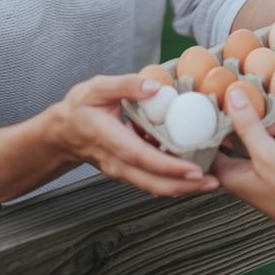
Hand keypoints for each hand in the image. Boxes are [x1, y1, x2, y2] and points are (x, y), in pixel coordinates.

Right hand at [46, 74, 217, 196]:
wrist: (61, 133)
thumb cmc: (78, 108)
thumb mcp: (96, 88)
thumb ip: (125, 86)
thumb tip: (155, 87)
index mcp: (110, 139)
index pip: (142, 157)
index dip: (168, 166)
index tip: (193, 170)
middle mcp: (116, 162)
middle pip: (152, 182)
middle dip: (183, 186)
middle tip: (212, 183)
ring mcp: (121, 171)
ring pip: (153, 187)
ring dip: (181, 188)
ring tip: (210, 182)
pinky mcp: (127, 173)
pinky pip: (150, 182)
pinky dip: (172, 182)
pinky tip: (192, 175)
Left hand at [213, 83, 274, 241]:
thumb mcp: (266, 154)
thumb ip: (248, 125)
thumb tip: (232, 97)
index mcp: (236, 176)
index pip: (216, 147)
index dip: (217, 126)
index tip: (220, 103)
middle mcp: (255, 174)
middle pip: (247, 140)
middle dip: (254, 120)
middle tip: (258, 101)